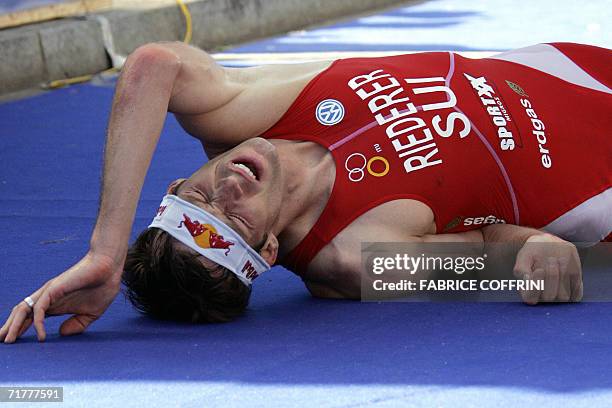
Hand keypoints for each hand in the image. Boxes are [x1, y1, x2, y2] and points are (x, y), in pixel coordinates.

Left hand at [0, 252, 122, 342]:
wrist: (110, 267)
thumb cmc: (103, 286)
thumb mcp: (92, 313)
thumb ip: (78, 324)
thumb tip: (62, 333)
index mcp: (55, 303)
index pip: (31, 317)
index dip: (20, 328)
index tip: (12, 341)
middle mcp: (47, 297)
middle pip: (22, 313)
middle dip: (10, 328)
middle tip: (1, 342)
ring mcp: (49, 292)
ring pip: (24, 310)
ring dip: (14, 326)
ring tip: (8, 341)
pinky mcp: (54, 289)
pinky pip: (40, 309)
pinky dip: (36, 323)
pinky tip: (40, 336)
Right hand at [513, 233, 582, 303]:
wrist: (550, 245)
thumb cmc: (533, 252)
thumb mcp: (524, 256)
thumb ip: (521, 267)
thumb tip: (527, 278)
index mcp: (528, 292)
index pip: (530, 298)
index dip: (535, 286)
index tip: (539, 269)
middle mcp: (543, 298)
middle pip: (549, 297)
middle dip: (551, 277)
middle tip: (551, 259)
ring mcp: (559, 297)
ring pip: (563, 297)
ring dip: (563, 277)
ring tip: (560, 260)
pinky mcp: (574, 293)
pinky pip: (576, 294)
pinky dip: (575, 281)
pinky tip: (569, 267)